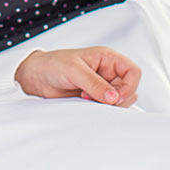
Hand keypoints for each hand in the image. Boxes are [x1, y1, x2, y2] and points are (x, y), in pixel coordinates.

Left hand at [14, 47, 140, 106]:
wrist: (36, 78)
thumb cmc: (53, 64)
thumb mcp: (74, 70)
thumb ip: (94, 84)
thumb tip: (114, 97)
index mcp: (107, 58)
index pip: (133, 72)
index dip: (130, 86)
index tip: (116, 97)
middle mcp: (108, 72)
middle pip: (129, 89)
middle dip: (117, 98)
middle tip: (95, 99)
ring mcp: (102, 87)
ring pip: (119, 101)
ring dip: (107, 105)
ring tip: (86, 99)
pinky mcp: (94, 99)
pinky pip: (107, 108)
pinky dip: (101, 110)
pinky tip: (86, 105)